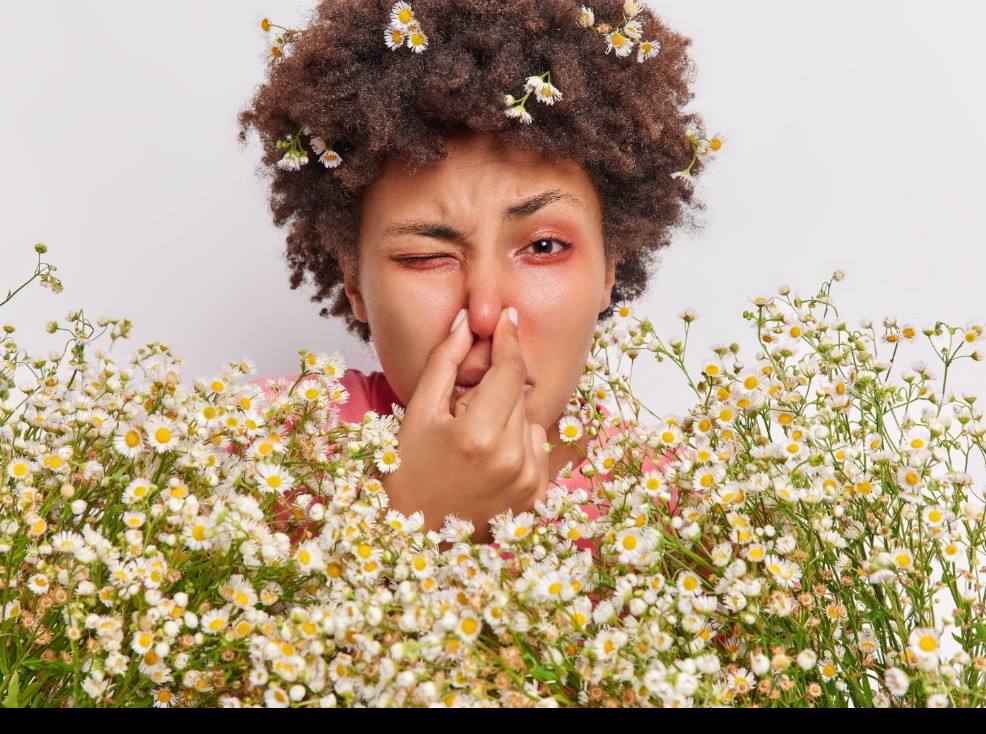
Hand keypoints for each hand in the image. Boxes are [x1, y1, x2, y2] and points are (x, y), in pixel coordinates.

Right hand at [381, 307, 549, 543]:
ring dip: (506, 420)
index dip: (508, 339)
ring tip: (472, 445)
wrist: (411, 534)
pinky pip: (537, 449)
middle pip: (518, 395)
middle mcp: (510, 460)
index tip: (507, 316)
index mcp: (478, 435)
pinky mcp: (535, 498)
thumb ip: (444, 360)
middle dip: (493, 392)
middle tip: (461, 415)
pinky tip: (487, 462)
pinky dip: (518, 446)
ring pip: (530, 421)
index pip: (509, 371)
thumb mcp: (418, 411)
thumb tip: (468, 320)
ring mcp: (527, 482)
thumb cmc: (406, 469)